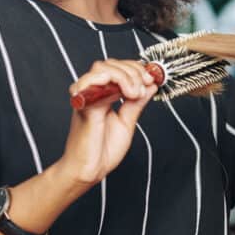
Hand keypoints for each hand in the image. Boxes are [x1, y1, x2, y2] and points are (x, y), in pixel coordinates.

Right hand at [58, 59, 157, 186]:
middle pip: (110, 64)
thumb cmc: (103, 149)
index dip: (136, 69)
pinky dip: (105, 80)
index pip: (118, 68)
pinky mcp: (83, 107)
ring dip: (123, 76)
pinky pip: (87, 84)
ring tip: (134, 93)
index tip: (151, 79)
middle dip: (133, 71)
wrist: (89, 170)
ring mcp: (87, 99)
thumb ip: (136, 102)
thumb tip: (150, 85)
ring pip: (101, 69)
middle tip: (143, 87)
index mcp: (104, 95)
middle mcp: (94, 94)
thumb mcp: (127, 121)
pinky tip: (122, 92)